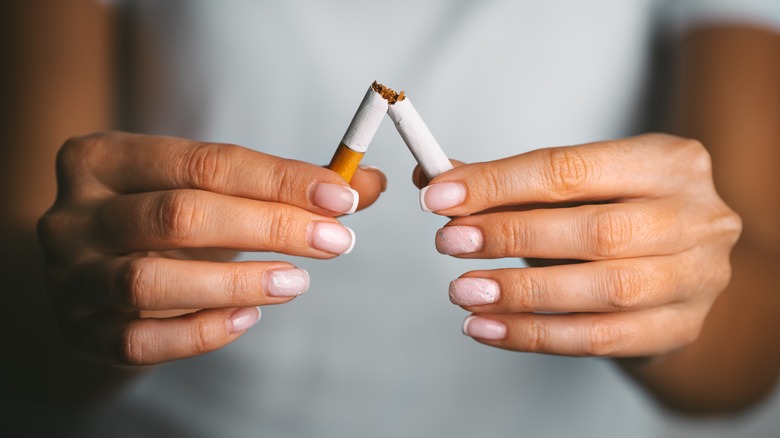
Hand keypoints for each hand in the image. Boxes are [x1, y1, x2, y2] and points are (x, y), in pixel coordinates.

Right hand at [37, 132, 384, 365]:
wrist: (99, 272)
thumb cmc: (168, 222)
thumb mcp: (214, 190)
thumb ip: (288, 186)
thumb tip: (367, 183)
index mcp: (103, 158)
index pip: (204, 161)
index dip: (279, 179)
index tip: (340, 196)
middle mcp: (73, 214)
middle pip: (179, 215)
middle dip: (269, 227)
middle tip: (335, 241)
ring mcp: (68, 277)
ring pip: (149, 281)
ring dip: (236, 282)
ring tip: (298, 283)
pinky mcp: (79, 332)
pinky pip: (138, 341)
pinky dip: (200, 331)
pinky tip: (249, 317)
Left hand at [415, 133, 740, 356]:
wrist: (676, 270)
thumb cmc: (613, 216)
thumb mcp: (572, 188)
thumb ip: (506, 182)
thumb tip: (434, 178)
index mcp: (667, 161)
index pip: (570, 169)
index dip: (499, 184)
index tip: (439, 196)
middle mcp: (696, 217)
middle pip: (594, 230)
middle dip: (510, 235)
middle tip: (449, 241)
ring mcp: (696, 278)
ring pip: (602, 291)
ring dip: (520, 293)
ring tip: (463, 291)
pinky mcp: (679, 328)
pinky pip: (598, 339)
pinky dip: (533, 335)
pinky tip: (487, 327)